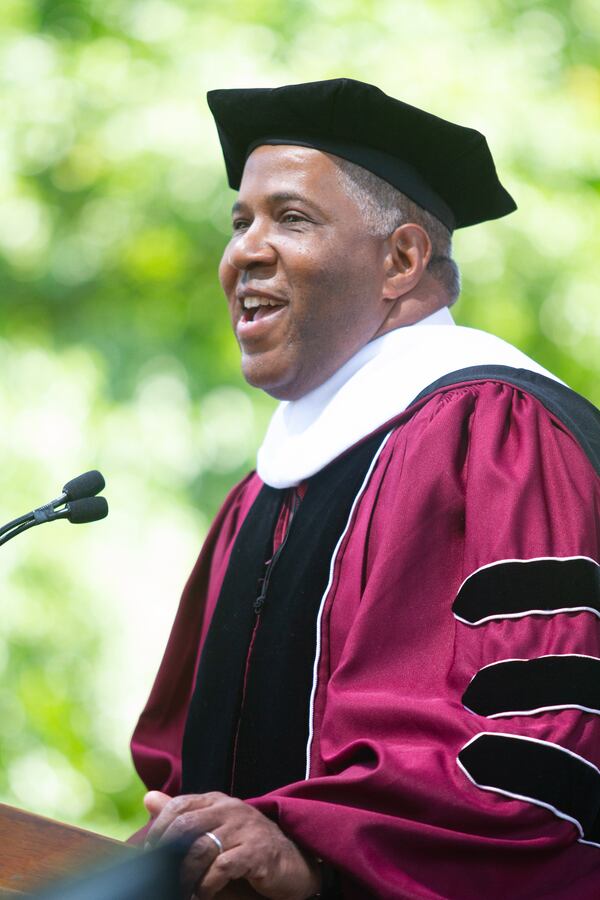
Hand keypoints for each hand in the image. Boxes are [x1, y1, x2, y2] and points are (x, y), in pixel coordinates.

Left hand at [144, 790, 320, 899]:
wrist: (294, 861)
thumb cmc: (249, 847)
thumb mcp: (215, 828)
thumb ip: (183, 816)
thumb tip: (148, 798)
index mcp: (218, 801)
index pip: (180, 805)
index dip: (160, 829)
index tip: (149, 853)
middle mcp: (231, 809)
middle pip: (187, 826)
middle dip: (168, 854)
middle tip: (162, 876)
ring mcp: (245, 828)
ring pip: (201, 849)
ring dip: (186, 875)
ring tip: (182, 890)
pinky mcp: (257, 851)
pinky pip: (223, 867)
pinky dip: (208, 884)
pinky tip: (205, 893)